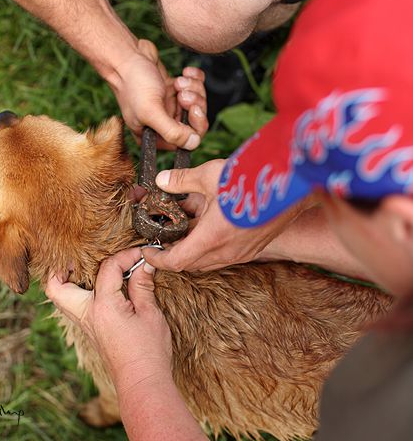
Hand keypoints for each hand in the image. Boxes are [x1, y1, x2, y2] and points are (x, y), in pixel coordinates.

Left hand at [45, 247, 172, 391]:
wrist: (142, 382)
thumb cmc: (149, 351)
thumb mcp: (150, 314)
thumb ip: (143, 286)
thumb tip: (144, 263)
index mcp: (103, 307)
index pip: (108, 268)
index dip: (126, 256)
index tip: (142, 254)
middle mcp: (87, 315)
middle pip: (56, 287)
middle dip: (63, 269)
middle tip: (83, 258)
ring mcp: (86, 325)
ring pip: (61, 299)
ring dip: (70, 282)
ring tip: (89, 271)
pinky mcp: (91, 332)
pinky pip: (75, 307)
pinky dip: (81, 294)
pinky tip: (101, 290)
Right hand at [113, 39, 207, 149]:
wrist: (126, 56)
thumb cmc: (133, 83)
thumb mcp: (151, 112)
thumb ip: (172, 132)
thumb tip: (193, 144)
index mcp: (154, 136)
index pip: (186, 141)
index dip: (195, 125)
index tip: (191, 109)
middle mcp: (163, 123)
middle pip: (195, 121)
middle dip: (194, 104)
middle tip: (182, 93)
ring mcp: (169, 106)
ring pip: (197, 102)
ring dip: (193, 89)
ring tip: (179, 81)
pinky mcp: (174, 90)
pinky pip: (196, 87)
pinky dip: (195, 78)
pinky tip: (185, 72)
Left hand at [143, 159, 310, 271]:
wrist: (293, 186)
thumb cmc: (252, 179)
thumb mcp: (210, 175)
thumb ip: (182, 180)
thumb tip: (162, 180)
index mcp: (211, 238)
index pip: (176, 261)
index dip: (157, 259)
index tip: (147, 250)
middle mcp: (227, 252)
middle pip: (191, 264)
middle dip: (174, 254)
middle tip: (163, 238)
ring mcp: (242, 253)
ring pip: (208, 262)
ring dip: (193, 252)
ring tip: (184, 232)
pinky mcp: (253, 249)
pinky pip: (225, 257)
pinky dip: (210, 249)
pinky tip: (209, 229)